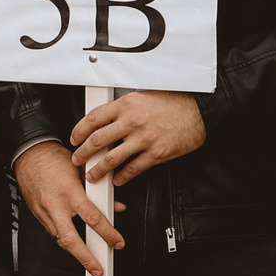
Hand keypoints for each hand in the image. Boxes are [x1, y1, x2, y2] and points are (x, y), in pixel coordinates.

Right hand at [14, 143, 124, 275]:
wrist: (29, 154)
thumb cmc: (55, 159)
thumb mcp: (82, 172)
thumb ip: (99, 192)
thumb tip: (115, 207)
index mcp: (69, 191)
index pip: (93, 218)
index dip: (108, 233)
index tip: (117, 242)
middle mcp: (55, 204)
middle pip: (71, 240)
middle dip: (86, 258)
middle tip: (97, 269)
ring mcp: (43, 211)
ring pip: (60, 239)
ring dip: (75, 252)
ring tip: (88, 260)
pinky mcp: (37, 214)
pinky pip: (52, 231)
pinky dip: (64, 237)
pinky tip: (72, 240)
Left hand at [70, 89, 204, 186]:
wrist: (200, 110)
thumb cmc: (175, 102)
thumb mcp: (143, 96)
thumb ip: (124, 108)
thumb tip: (105, 119)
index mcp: (127, 104)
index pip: (93, 119)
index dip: (79, 131)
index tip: (75, 139)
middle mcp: (133, 121)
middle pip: (97, 141)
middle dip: (82, 153)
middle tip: (77, 159)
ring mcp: (144, 139)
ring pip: (111, 159)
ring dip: (98, 170)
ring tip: (92, 175)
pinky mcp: (157, 153)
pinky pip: (133, 168)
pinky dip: (123, 176)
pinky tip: (118, 178)